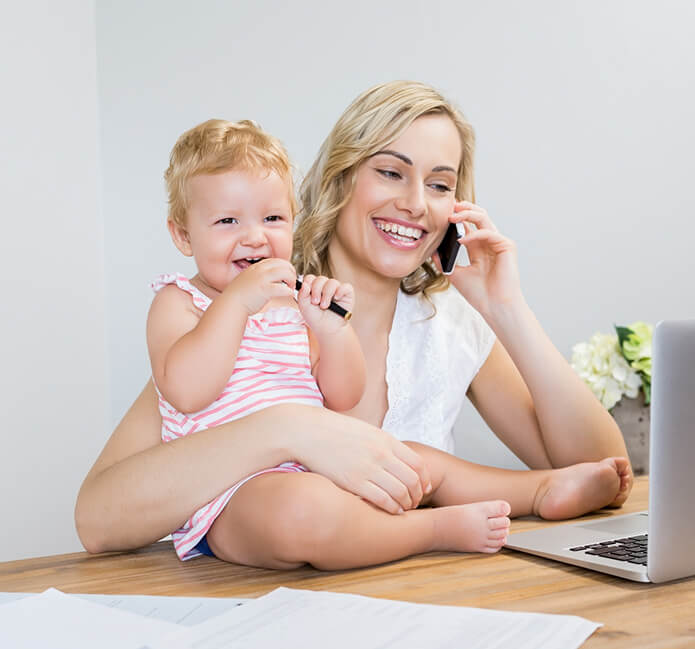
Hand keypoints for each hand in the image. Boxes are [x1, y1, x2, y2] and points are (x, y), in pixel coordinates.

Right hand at [225, 258, 295, 314]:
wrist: (231, 304)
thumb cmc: (239, 296)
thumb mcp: (248, 279)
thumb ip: (258, 276)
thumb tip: (270, 279)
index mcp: (256, 267)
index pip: (277, 261)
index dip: (285, 268)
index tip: (287, 276)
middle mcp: (260, 270)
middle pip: (284, 264)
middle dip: (291, 273)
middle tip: (291, 283)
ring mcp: (262, 279)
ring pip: (286, 273)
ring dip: (292, 280)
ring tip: (290, 288)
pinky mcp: (265, 290)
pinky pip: (284, 288)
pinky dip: (289, 291)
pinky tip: (288, 295)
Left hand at [296, 274, 354, 336]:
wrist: (327, 329)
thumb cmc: (315, 318)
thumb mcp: (304, 306)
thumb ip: (302, 294)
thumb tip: (305, 284)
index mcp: (314, 288)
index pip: (310, 278)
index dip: (308, 283)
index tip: (307, 294)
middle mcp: (325, 287)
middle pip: (320, 279)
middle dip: (316, 290)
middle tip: (315, 302)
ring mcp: (336, 289)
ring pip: (332, 282)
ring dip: (327, 294)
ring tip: (324, 306)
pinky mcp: (347, 294)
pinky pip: (346, 287)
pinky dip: (340, 291)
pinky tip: (336, 298)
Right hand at [297, 409, 432, 513]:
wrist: (306, 432)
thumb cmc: (334, 431)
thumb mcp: (365, 431)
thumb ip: (384, 445)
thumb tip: (399, 460)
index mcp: (385, 439)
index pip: (419, 464)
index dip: (425, 480)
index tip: (423, 488)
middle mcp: (381, 453)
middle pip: (413, 480)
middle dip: (418, 495)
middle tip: (415, 502)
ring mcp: (368, 468)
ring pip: (401, 492)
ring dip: (406, 504)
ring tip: (403, 508)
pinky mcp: (353, 482)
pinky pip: (382, 500)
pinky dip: (392, 509)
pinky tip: (390, 511)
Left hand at [442, 201, 523, 317]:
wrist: (494, 307)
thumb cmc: (479, 294)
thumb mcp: (455, 274)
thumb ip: (444, 262)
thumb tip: (431, 252)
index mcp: (478, 248)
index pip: (468, 225)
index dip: (457, 216)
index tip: (442, 212)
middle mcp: (489, 243)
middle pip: (478, 216)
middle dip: (463, 208)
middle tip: (449, 206)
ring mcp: (499, 243)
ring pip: (484, 219)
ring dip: (467, 215)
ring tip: (452, 217)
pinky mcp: (507, 246)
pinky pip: (488, 233)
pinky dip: (474, 234)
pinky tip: (461, 240)